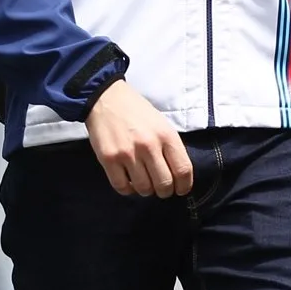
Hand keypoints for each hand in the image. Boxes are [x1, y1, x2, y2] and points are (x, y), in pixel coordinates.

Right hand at [84, 81, 192, 198]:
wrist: (106, 98)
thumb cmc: (137, 111)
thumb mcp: (162, 124)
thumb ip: (170, 147)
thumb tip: (177, 175)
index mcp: (166, 135)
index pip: (183, 170)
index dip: (184, 186)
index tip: (180, 189)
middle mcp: (149, 145)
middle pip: (164, 184)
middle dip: (165, 191)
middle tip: (161, 187)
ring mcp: (128, 153)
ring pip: (144, 189)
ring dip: (146, 190)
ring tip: (143, 181)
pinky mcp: (109, 159)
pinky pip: (122, 187)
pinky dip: (128, 189)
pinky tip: (128, 180)